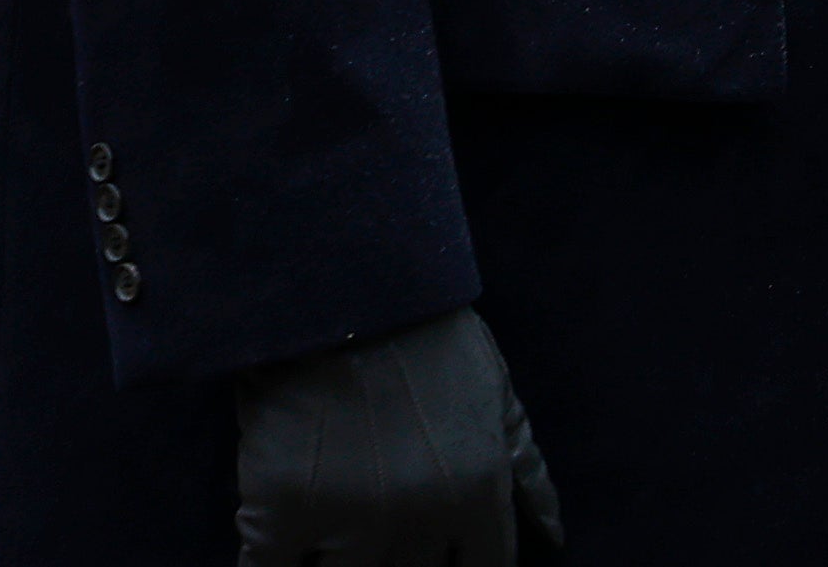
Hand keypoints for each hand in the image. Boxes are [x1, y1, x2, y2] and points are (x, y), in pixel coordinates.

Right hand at [234, 304, 565, 564]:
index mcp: (479, 491)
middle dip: (395, 562)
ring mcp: (349, 519)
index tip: (441, 557)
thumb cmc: (428, 340)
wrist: (344, 288)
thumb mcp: (496, 395)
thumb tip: (553, 534)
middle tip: (380, 525)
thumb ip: (523, 470)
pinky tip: (275, 552)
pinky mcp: (280, 512)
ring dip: (334, 561)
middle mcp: (420, 516)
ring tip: (332, 525)